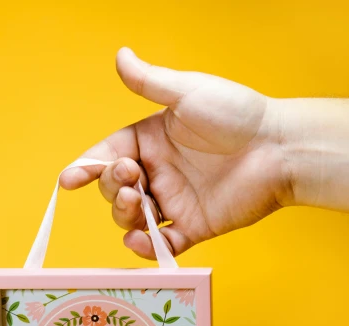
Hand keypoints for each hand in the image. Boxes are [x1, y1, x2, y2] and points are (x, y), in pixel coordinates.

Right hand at [60, 48, 290, 258]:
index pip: (108, 155)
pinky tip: (142, 239)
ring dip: (124, 214)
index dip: (86, 167)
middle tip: (132, 179)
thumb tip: (120, 55)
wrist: (279, 148)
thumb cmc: (237, 114)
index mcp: (151, 141)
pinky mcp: (194, 226)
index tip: (69, 179)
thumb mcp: (188, 93)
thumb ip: (150, 81)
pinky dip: (146, 247)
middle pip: (114, 189)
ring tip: (138, 202)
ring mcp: (174, 201)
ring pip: (131, 218)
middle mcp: (158, 172)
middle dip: (111, 187)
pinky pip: (162, 244)